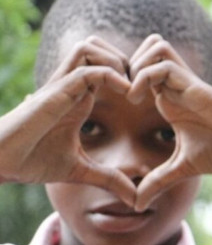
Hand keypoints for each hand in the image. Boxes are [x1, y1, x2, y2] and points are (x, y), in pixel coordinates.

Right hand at [0, 37, 135, 203]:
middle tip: (141, 84)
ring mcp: (61, 85)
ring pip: (90, 47)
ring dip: (116, 60)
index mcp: (78, 97)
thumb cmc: (31, 161)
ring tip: (132, 86)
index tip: (147, 96)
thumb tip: (135, 198)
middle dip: (124, 57)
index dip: (128, 73)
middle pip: (97, 46)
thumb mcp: (81, 171)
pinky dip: (110, 75)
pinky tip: (126, 95)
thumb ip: (109, 179)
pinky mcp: (55, 91)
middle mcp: (71, 85)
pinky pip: (87, 69)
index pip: (104, 66)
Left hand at [127, 35, 211, 209]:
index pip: (139, 69)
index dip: (120, 78)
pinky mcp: (196, 86)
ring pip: (154, 46)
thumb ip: (158, 181)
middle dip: (124, 63)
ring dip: (136, 65)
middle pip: (145, 48)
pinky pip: (163, 66)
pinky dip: (144, 77)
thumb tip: (136, 203)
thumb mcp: (183, 168)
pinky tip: (139, 101)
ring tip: (128, 94)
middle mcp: (176, 85)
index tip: (107, 103)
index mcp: (169, 99)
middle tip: (114, 91)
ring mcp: (187, 83)